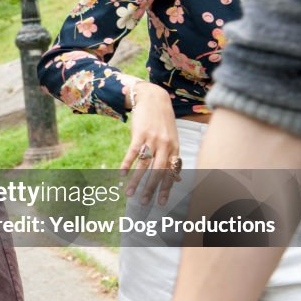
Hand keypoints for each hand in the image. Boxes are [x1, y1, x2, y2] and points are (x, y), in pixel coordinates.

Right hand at [120, 81, 180, 205]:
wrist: (154, 98)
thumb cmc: (163, 121)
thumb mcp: (172, 139)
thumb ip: (174, 158)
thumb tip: (178, 179)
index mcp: (174, 149)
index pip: (170, 172)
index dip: (166, 188)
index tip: (161, 203)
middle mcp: (165, 146)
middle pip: (158, 171)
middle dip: (151, 189)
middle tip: (144, 202)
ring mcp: (153, 139)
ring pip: (144, 165)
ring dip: (136, 181)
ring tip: (129, 193)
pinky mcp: (140, 133)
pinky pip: (133, 152)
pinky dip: (127, 164)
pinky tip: (121, 174)